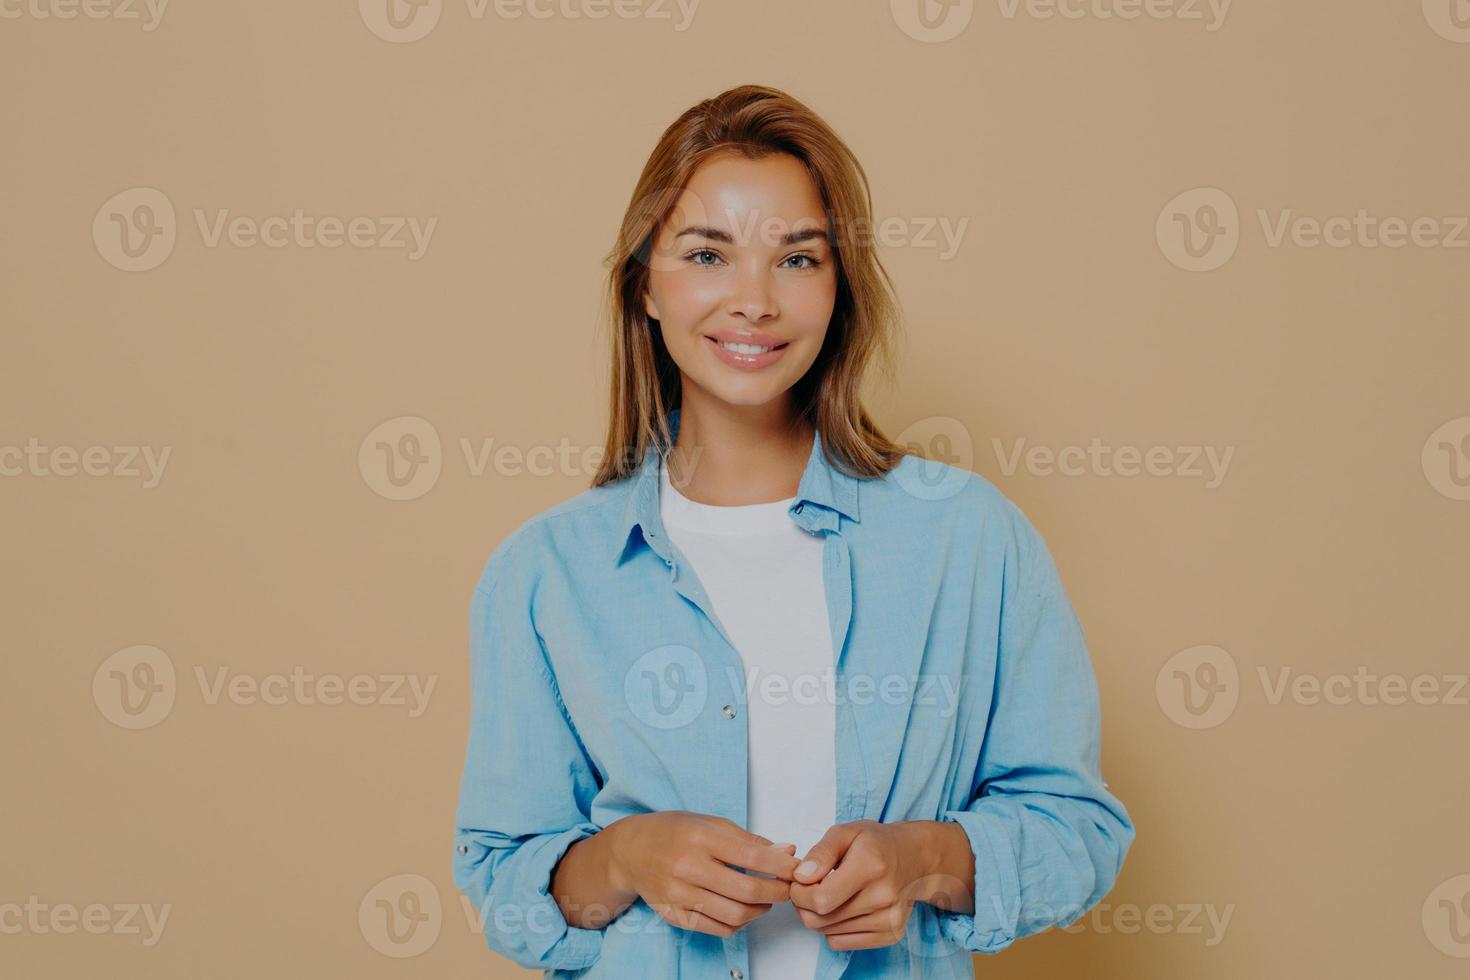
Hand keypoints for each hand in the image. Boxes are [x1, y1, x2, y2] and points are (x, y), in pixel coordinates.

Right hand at [610, 811, 800, 937]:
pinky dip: (738, 924)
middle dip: (777, 892)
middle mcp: (688, 867)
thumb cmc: (676, 832)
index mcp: (701, 838)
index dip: (782, 866)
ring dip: (760, 910)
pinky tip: (743, 910)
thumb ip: (750, 840)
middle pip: (747, 890)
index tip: (798, 869)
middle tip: (788, 889)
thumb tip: (788, 851)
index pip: (753, 856)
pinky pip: (717, 928)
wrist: (631, 851)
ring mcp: (679, 894)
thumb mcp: (712, 824)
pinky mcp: (674, 915)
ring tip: (766, 900)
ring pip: (735, 915)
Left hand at [788, 819, 945, 950]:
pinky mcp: (891, 935)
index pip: (821, 899)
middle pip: (821, 920)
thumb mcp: (845, 832)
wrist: (914, 859)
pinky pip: (841, 943)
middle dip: (804, 905)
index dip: (800, 893)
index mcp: (870, 866)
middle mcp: (883, 896)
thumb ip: (821, 852)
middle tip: (808, 888)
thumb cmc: (876, 844)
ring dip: (818, 916)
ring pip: (828, 932)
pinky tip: (842, 908)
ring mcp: (889, 919)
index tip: (800, 881)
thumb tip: (801, 877)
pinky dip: (833, 929)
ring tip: (828, 895)